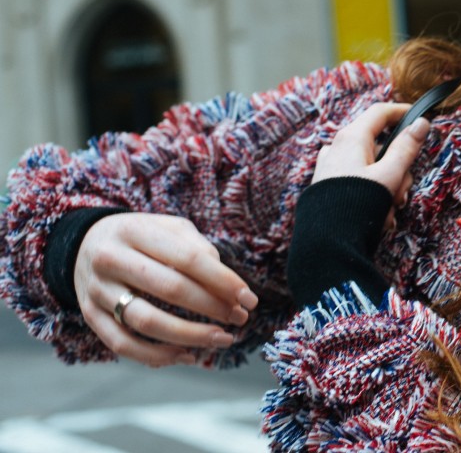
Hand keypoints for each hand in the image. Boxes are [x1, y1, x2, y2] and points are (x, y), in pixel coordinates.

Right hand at [74, 213, 258, 366]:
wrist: (85, 243)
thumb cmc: (144, 237)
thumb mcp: (170, 228)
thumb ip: (198, 248)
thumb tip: (227, 285)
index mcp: (136, 231)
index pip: (188, 258)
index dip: (223, 281)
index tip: (249, 299)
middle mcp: (111, 259)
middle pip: (170, 289)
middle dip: (213, 308)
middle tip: (240, 319)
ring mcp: (97, 290)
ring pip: (146, 322)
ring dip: (191, 336)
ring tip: (223, 339)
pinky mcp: (90, 316)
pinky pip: (123, 344)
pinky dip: (158, 356)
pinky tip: (188, 355)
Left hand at [311, 102, 431, 209]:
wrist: (327, 242)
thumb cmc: (358, 204)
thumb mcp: (390, 174)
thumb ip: (406, 148)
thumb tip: (421, 123)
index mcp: (352, 137)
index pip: (380, 112)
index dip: (403, 112)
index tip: (421, 119)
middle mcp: (338, 147)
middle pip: (380, 146)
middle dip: (398, 168)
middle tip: (402, 190)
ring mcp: (332, 166)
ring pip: (372, 167)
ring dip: (387, 187)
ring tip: (387, 211)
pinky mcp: (330, 185)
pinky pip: (359, 181)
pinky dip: (371, 194)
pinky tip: (376, 216)